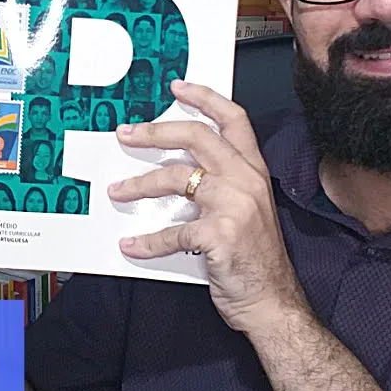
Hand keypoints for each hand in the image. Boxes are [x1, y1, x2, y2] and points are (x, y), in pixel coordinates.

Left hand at [107, 80, 307, 334]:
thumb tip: (174, 171)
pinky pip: (173, 232)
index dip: (205, 98)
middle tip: (126, 134)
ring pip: (177, 178)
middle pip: (196, 137)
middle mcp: (246, 181)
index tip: (177, 87)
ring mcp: (235, 206)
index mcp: (253, 171)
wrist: (273, 303)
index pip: (233, 120)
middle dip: (155, 132)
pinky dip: (147, 242)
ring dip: (139, 185)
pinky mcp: (219, 235)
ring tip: (117, 191)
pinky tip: (132, 247)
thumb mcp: (246, 210)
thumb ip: (220, 185)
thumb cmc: (255, 259)